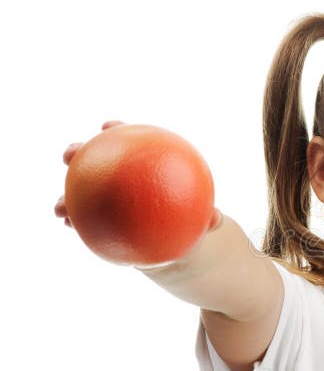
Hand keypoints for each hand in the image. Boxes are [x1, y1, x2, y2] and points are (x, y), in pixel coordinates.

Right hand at [54, 120, 221, 230]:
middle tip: (70, 154)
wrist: (177, 243)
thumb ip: (207, 216)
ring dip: (66, 195)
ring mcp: (107, 198)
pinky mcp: (100, 220)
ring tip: (60, 206)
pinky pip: (84, 220)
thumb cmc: (190, 221)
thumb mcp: (201, 219)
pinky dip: (76, 222)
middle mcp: (120, 178)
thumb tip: (215, 219)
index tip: (109, 127)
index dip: (117, 130)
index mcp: (144, 166)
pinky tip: (69, 227)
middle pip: (95, 158)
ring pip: (81, 191)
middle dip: (78, 152)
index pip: (130, 140)